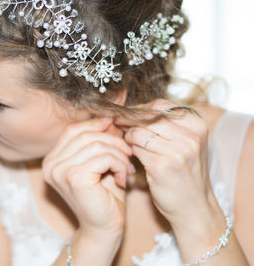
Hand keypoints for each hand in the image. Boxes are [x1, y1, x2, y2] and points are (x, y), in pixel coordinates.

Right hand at [42, 116, 133, 236]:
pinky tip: (121, 178)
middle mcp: (51, 164)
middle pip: (85, 134)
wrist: (103, 230)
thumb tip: (107, 116)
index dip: (96, 124)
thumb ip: (99, 141)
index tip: (116, 128)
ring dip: (118, 154)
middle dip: (113, 140)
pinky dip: (119, 164)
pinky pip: (104, 156)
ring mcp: (60, 171)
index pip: (73, 130)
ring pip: (97, 144)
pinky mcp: (75, 178)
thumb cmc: (103, 197)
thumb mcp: (100, 163)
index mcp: (52, 159)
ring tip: (125, 168)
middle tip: (128, 154)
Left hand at [118, 99, 215, 227]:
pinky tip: (128, 153)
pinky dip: (129, 149)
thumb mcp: (185, 144)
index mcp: (197, 126)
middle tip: (116, 123)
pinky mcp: (162, 166)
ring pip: (139, 131)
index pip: (160, 106)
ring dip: (127, 135)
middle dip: (128, 119)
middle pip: (148, 117)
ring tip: (125, 141)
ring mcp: (177, 151)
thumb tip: (132, 110)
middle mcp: (190, 136)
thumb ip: (166, 126)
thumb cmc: (185, 174)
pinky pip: (136, 149)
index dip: (139, 110)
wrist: (194, 208)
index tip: (126, 115)